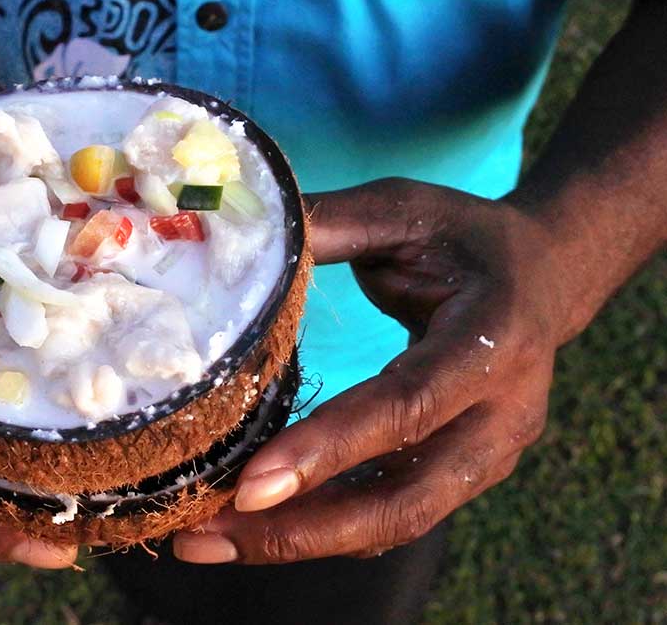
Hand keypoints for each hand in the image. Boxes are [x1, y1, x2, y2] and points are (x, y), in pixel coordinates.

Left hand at [174, 178, 570, 563]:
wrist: (544, 276)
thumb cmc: (466, 238)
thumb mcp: (404, 211)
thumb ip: (331, 225)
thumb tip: (235, 236)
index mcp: (494, 338)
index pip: (408, 405)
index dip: (331, 446)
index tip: (251, 484)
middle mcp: (504, 413)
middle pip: (407, 499)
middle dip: (305, 529)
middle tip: (208, 535)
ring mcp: (491, 453)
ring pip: (398, 523)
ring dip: (305, 540)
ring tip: (213, 540)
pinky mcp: (467, 472)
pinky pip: (395, 515)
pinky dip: (328, 530)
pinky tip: (261, 528)